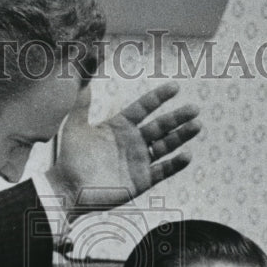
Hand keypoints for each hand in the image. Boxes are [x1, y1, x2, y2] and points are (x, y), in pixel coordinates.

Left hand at [45, 81, 200, 221]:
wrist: (69, 189)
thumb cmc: (70, 158)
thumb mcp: (75, 126)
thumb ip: (81, 102)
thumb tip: (83, 77)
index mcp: (120, 126)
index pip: (144, 108)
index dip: (159, 98)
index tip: (175, 87)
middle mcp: (133, 142)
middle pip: (160, 126)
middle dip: (177, 117)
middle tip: (194, 109)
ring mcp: (138, 162)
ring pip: (166, 146)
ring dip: (181, 136)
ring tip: (196, 126)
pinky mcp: (141, 181)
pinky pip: (162, 171)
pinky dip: (175, 165)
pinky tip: (186, 155)